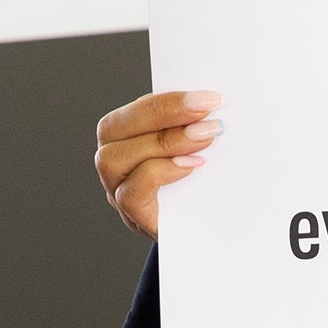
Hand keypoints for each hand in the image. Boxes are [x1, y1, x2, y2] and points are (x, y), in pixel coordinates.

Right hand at [96, 89, 220, 236]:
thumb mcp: (201, 144)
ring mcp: (117, 190)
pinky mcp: (132, 217)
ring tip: (205, 138)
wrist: (212, 230)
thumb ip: (196, 122)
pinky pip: (129, 193)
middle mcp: (115, 161)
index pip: (134, 109)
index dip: (170, 99)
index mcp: (128, 134)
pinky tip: (192, 166)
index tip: (210, 97)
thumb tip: (214, 102)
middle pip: (114, 128)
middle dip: (164, 113)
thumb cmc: (205, 181)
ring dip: (163, 142)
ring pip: (113, 158)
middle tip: (208, 113)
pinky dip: (159, 173)